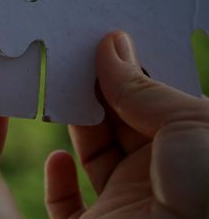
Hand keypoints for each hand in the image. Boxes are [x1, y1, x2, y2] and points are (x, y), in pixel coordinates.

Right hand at [45, 31, 208, 218]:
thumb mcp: (190, 124)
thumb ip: (142, 87)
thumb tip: (111, 45)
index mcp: (186, 144)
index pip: (147, 97)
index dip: (122, 68)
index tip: (94, 41)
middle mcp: (157, 173)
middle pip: (115, 121)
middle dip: (92, 88)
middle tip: (66, 56)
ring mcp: (125, 203)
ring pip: (91, 154)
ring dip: (71, 124)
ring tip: (54, 90)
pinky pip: (68, 204)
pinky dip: (59, 180)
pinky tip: (57, 159)